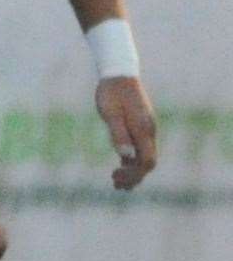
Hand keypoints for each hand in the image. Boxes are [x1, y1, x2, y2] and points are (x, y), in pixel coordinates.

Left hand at [95, 76, 156, 190]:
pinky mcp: (139, 125)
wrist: (118, 74)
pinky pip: (139, 148)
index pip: (147, 161)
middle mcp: (149, 131)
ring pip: (144, 156)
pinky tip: (121, 167)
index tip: (116, 177)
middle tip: (116, 185)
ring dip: (133, 171)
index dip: (134, 174)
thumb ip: (118, 134)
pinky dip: (131, 160)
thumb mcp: (110, 114)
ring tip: (117, 182)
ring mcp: (145, 129)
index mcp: (143, 129)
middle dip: (134, 176)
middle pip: (147, 162)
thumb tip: (125, 156)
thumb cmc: (111, 93)